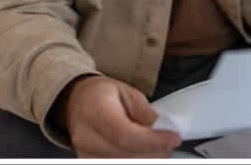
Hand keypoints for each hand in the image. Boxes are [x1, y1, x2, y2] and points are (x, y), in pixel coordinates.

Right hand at [60, 75, 182, 157]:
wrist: (78, 103)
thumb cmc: (101, 96)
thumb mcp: (128, 93)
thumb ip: (145, 113)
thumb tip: (163, 130)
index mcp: (94, 110)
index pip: (124, 135)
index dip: (152, 141)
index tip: (172, 138)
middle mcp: (86, 135)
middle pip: (127, 155)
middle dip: (155, 151)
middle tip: (167, 142)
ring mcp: (85, 153)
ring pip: (125, 163)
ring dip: (147, 157)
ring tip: (154, 145)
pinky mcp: (89, 162)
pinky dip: (135, 159)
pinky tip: (141, 152)